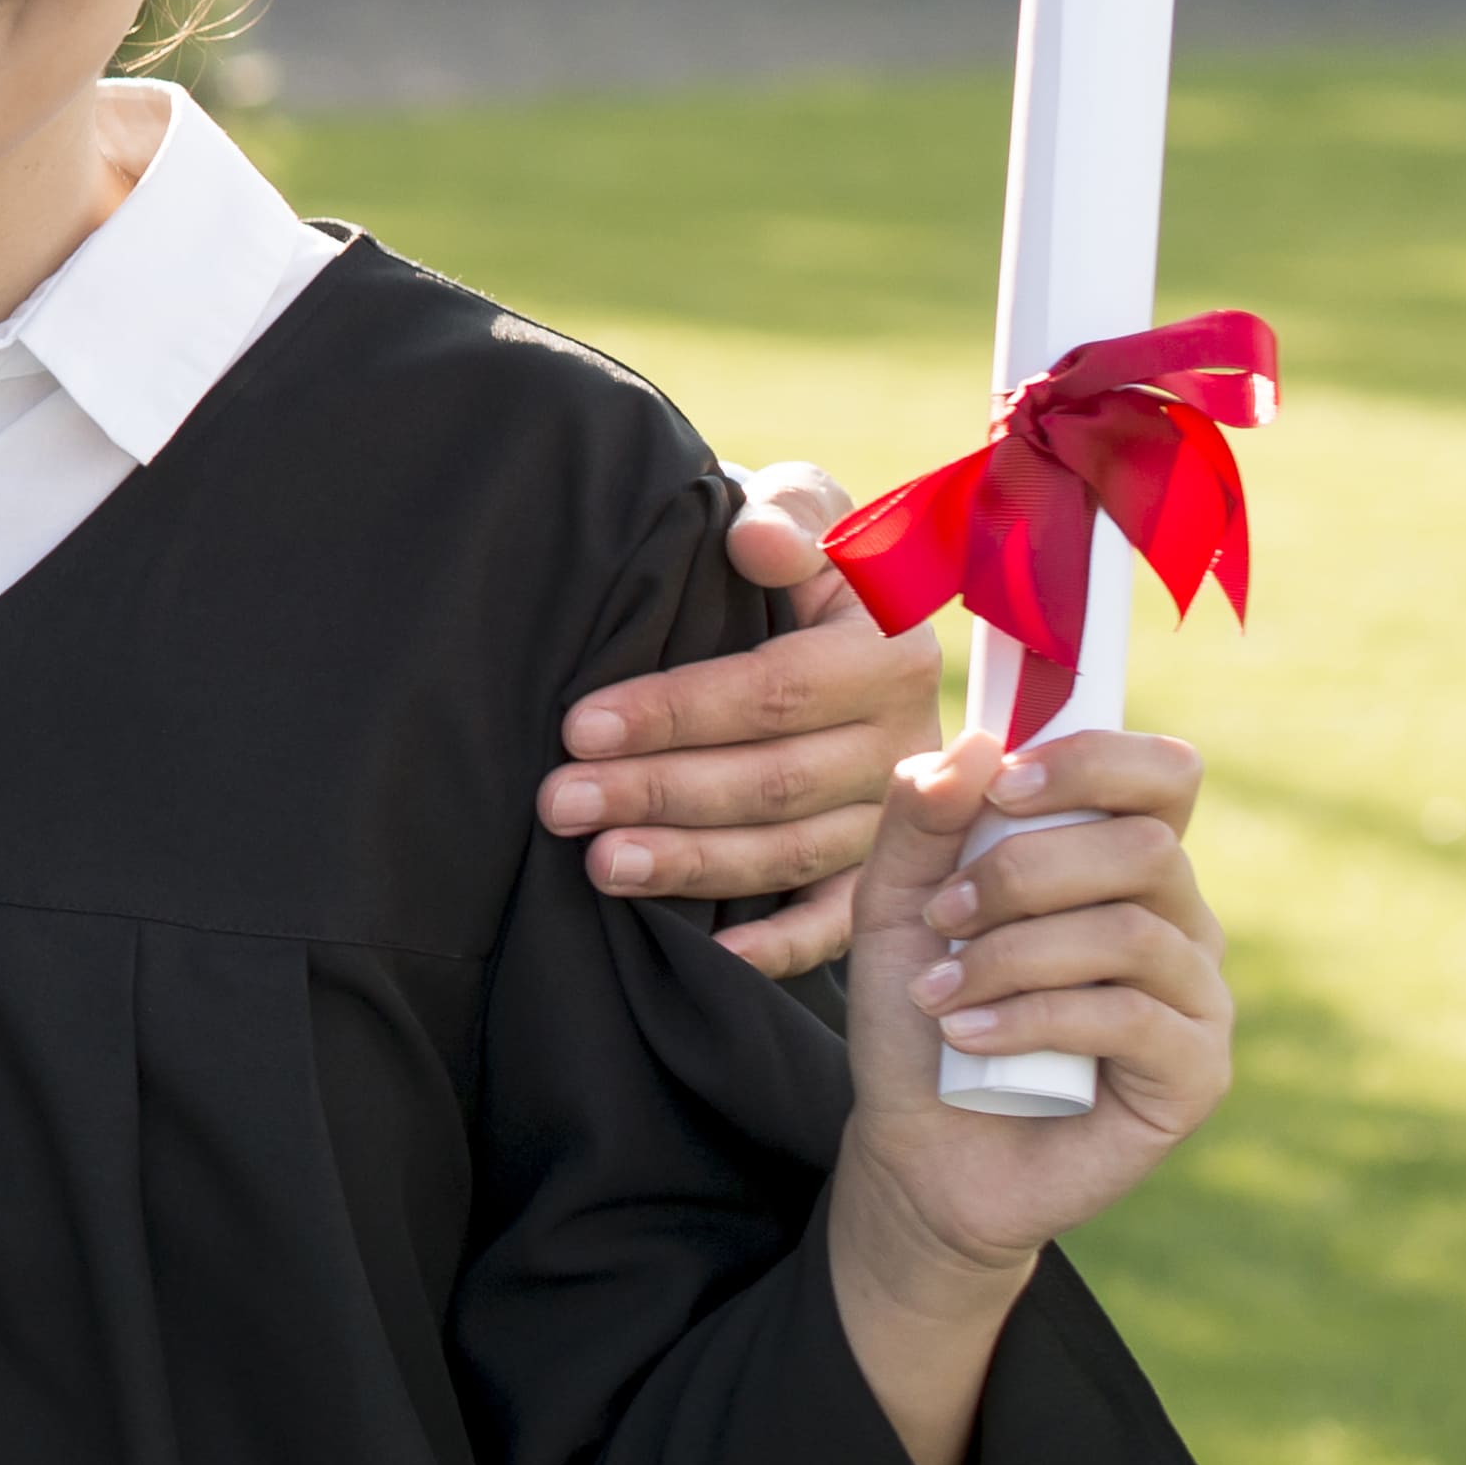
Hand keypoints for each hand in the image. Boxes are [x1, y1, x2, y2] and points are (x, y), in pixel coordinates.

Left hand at [543, 462, 934, 978]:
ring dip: (692, 865)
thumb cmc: (788, 560)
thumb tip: (755, 539)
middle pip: (774, 782)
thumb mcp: (800, 510)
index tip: (580, 725)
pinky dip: (779, 946)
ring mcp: (897, 820)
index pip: (776, 692)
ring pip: (791, 854)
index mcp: (890, 652)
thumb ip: (789, 515)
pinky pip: (837, 922)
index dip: (676, 712)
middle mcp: (907, 743)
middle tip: (559, 804)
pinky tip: (712, 954)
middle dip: (657, 793)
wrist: (820, 612)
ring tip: (600, 866)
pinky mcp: (883, 877)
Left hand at [825, 724, 1230, 1464]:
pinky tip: (969, 1038)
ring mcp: (1197, 998)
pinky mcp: (1197, 1073)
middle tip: (944, 918)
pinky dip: (1031, 1019)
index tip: (1006, 782)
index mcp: (1120, 866)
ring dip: (1012, 955)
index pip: (1163, 775)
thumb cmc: (924, 1015)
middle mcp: (1177, 922)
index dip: (1097, 761)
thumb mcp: (897, 907)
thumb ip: (922, 821)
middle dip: (1024, 872)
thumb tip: (971, 747)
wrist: (921, 1146)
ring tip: (939, 994)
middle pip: (1144, 847)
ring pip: (1129, 932)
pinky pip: (1130, 1018)